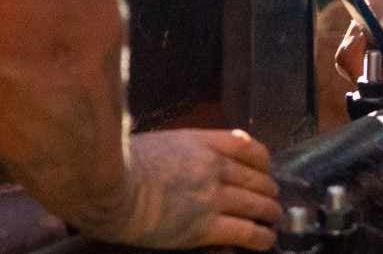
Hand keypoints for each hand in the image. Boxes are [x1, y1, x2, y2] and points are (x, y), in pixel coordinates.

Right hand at [104, 129, 280, 249]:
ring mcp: (212, 196)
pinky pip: (245, 232)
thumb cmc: (118, 164)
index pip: (247, 147)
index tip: (265, 169)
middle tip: (272, 198)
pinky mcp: (205, 227)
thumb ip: (179, 148)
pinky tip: (265, 240)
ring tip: (273, 220)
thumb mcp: (156, 142)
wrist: (109, 186)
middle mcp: (213, 166)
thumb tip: (183, 153)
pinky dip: (260, 237)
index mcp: (201, 142)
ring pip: (257, 204)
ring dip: (270, 213)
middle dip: (268, 190)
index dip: (262, 160)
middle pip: (256, 178)